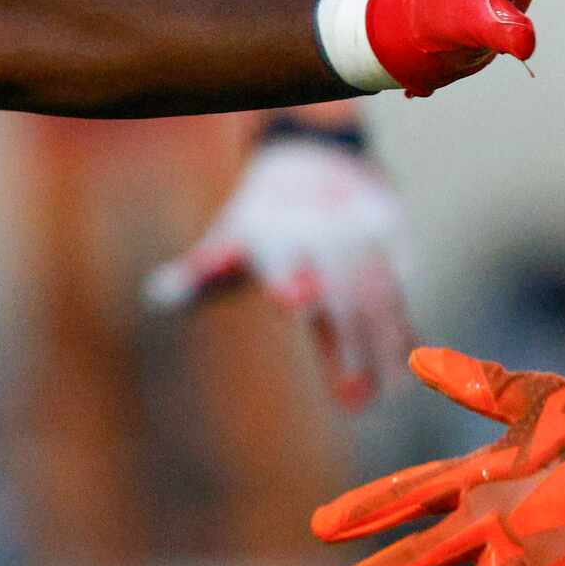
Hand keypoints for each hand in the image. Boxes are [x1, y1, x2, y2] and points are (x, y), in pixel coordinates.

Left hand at [145, 124, 413, 408]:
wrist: (315, 166)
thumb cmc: (262, 224)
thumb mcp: (227, 240)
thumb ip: (199, 273)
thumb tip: (156, 294)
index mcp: (273, 228)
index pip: (284, 258)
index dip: (291, 279)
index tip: (292, 302)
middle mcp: (320, 226)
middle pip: (341, 285)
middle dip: (351, 341)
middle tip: (353, 397)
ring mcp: (360, 229)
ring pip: (379, 291)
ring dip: (385, 346)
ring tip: (386, 398)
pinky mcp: (392, 236)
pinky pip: (402, 287)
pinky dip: (405, 330)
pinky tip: (408, 372)